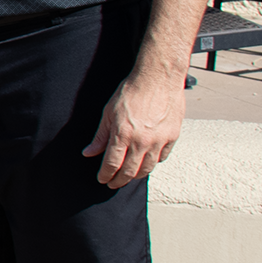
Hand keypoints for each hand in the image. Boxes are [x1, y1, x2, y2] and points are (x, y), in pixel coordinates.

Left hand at [83, 65, 185, 187]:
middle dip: (119, 181)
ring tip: (128, 176)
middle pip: (129, 171)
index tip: (102, 179)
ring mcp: (159, 140)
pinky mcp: (172, 137)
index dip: (105, 175)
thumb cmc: (131, 92)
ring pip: (147, 168)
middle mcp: (142, 141)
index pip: (112, 164)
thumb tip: (89, 153)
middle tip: (113, 183)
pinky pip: (162, 157)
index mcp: (123, 135)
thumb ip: (100, 136)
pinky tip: (146, 162)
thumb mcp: (109, 112)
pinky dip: (153, 163)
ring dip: (135, 175)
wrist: (158, 78)